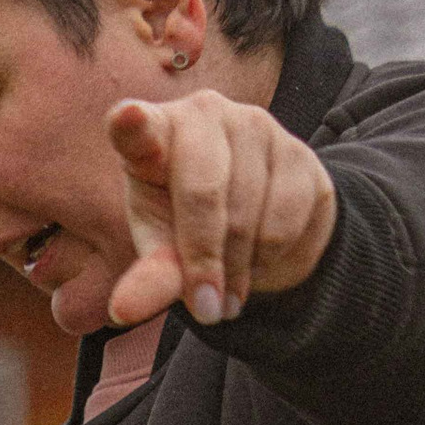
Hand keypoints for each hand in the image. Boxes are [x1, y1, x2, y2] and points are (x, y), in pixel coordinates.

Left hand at [107, 92, 336, 328]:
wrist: (260, 229)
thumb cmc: (188, 230)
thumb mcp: (162, 254)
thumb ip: (148, 277)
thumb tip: (125, 311)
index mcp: (154, 135)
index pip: (138, 128)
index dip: (131, 124)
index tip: (126, 118)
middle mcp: (204, 114)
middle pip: (202, 192)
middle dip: (203, 259)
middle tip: (206, 311)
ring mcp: (255, 124)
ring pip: (247, 211)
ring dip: (237, 269)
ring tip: (227, 292)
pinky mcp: (298, 150)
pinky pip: (284, 219)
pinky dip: (269, 257)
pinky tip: (258, 263)